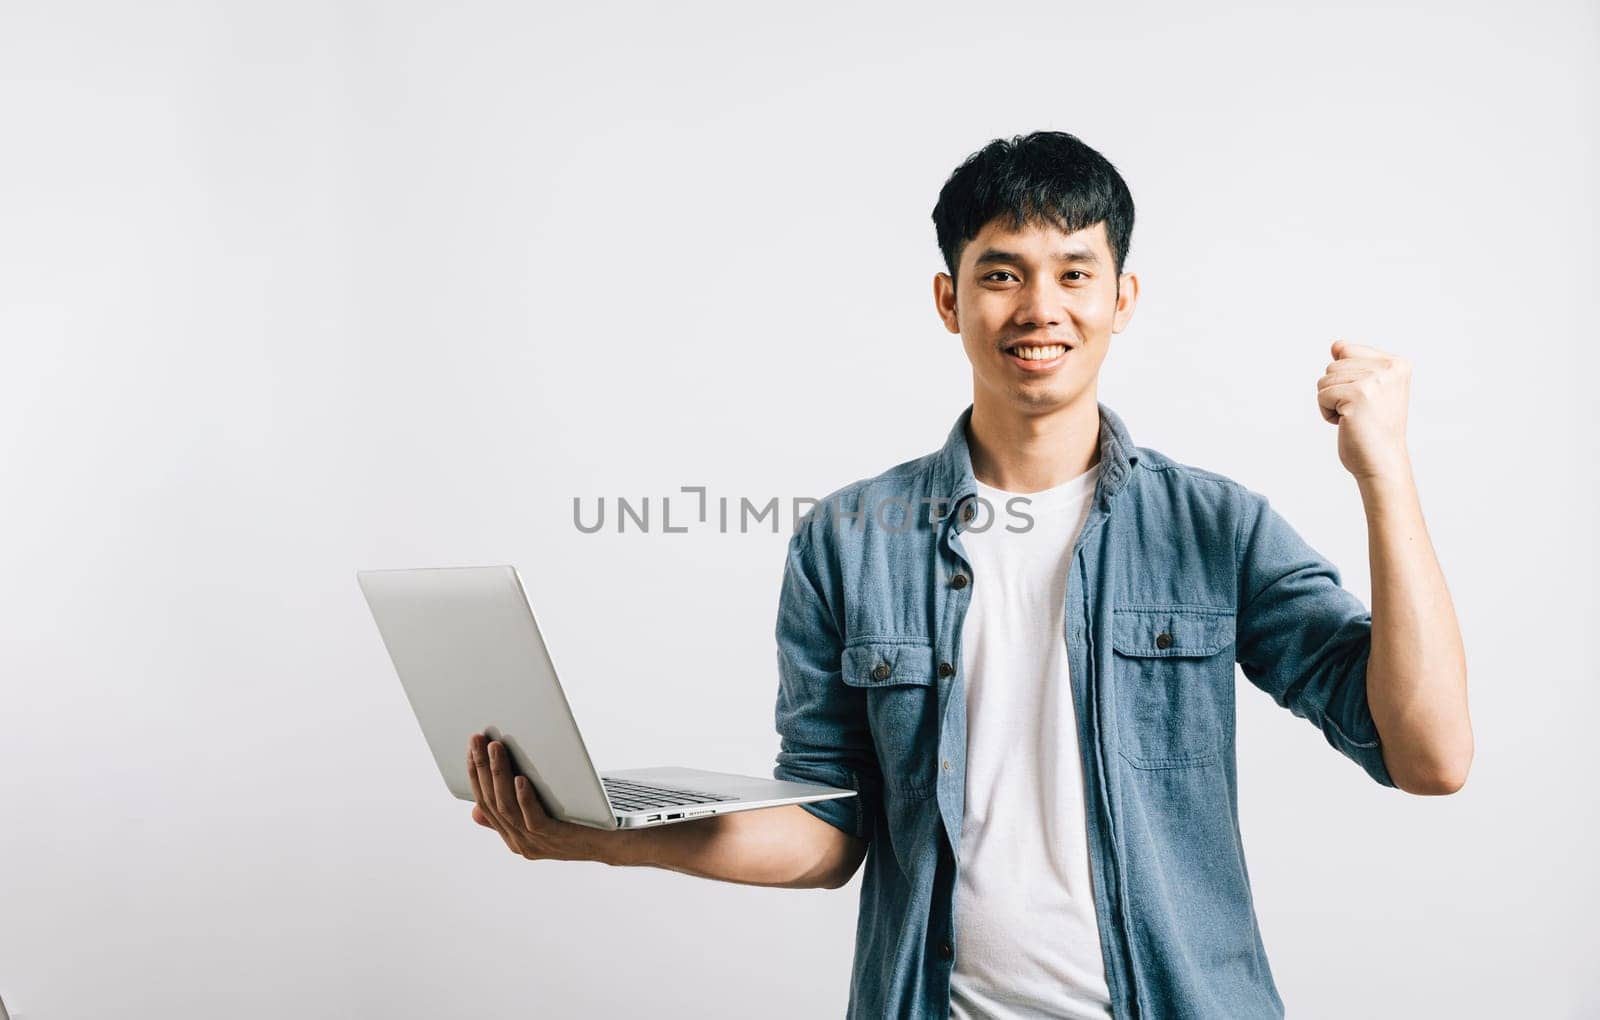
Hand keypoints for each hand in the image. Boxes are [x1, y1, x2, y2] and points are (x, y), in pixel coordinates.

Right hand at [467, 733, 589, 861]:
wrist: (617, 841)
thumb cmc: (580, 822)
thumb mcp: (540, 818)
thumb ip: (511, 814)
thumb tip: (476, 811)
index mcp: (513, 837)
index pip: (485, 803)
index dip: (475, 775)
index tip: (471, 748)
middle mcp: (521, 843)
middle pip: (492, 802)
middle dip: (482, 768)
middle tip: (478, 740)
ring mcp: (537, 843)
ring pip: (507, 807)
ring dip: (499, 774)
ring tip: (496, 748)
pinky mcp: (555, 838)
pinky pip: (533, 818)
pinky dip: (524, 797)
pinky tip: (521, 778)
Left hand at [1315, 339, 1412, 482]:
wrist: (1382, 463)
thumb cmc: (1373, 429)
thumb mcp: (1368, 389)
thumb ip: (1354, 364)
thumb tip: (1335, 345)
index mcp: (1397, 363)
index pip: (1347, 349)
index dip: (1346, 377)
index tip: (1366, 399)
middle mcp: (1390, 368)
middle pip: (1333, 365)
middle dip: (1336, 391)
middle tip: (1360, 412)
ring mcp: (1375, 380)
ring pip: (1325, 380)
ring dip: (1331, 402)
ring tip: (1355, 418)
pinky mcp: (1358, 395)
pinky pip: (1322, 395)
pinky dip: (1327, 413)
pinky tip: (1348, 423)